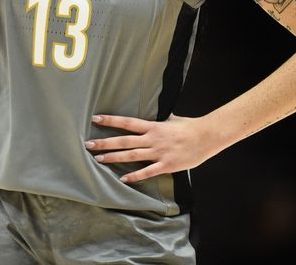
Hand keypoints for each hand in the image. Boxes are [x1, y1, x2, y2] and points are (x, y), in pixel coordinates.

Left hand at [85, 114, 217, 182]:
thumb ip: (159, 120)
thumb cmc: (189, 127)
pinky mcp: (166, 165)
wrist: (207, 137)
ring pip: (131, 156)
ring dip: (113, 158)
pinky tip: (123, 179)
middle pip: (124, 141)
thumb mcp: (171, 119)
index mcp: (153, 126)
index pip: (127, 123)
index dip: (111, 120)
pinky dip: (135, 176)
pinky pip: (148, 172)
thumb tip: (154, 115)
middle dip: (105, 143)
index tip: (95, 119)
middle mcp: (152, 139)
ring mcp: (159, 153)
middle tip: (88, 144)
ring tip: (98, 159)